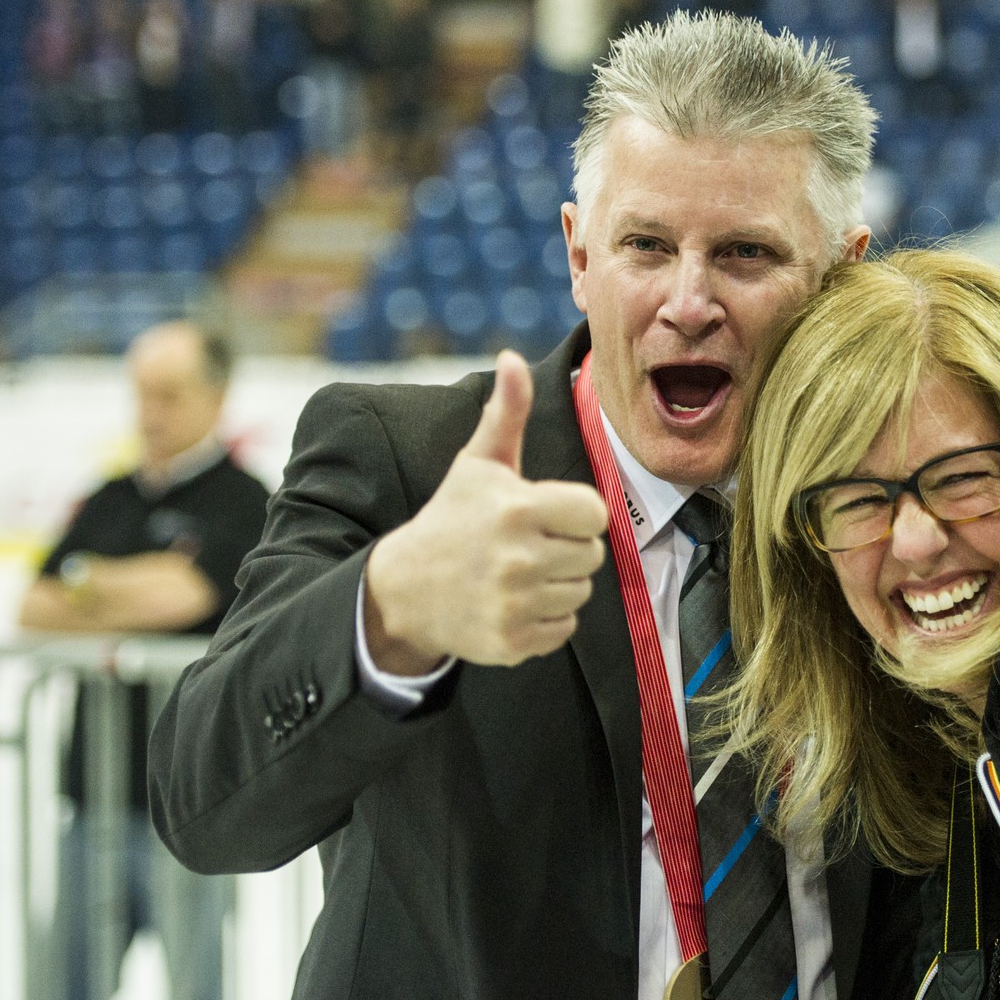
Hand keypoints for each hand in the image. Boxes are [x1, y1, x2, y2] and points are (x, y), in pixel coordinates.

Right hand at [365, 351, 608, 671]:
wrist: (404, 589)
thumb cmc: (452, 518)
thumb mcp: (478, 463)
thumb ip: (506, 412)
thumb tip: (512, 357)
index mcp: (518, 508)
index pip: (595, 514)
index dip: (577, 514)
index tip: (547, 515)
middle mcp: (518, 557)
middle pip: (592, 555)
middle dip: (567, 549)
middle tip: (528, 546)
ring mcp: (514, 603)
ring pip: (580, 592)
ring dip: (558, 585)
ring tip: (519, 574)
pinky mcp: (512, 641)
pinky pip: (563, 628)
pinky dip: (545, 620)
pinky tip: (513, 603)